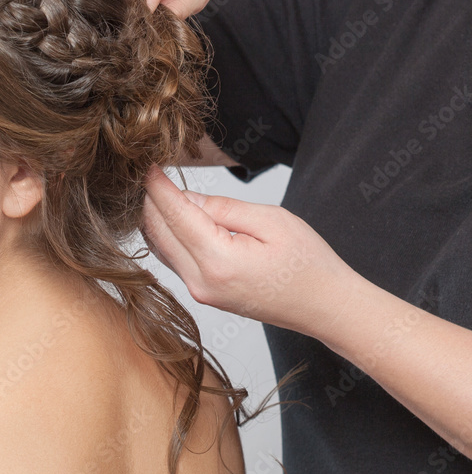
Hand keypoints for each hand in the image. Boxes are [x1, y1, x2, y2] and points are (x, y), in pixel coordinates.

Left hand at [140, 164, 358, 340]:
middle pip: (158, 233)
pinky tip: (171, 216)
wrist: (326, 307)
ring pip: (160, 248)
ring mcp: (200, 292)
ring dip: (155, 218)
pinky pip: (173, 260)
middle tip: (149, 173)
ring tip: (158, 190)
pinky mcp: (203, 294)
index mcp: (219, 262)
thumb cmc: (309, 264)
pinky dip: (166, 236)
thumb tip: (186, 197)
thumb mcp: (272, 221)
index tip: (148, 166)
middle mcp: (201, 282)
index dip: (158, 187)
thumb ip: (223, 207)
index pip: (174, 215)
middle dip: (150, 200)